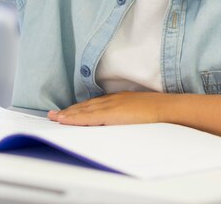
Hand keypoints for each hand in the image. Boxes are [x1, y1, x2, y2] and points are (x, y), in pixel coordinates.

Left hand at [48, 91, 169, 125]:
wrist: (166, 109)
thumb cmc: (158, 111)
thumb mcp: (139, 110)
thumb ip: (128, 113)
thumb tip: (124, 120)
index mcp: (118, 99)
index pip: (94, 104)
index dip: (80, 108)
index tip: (68, 111)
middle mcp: (112, 100)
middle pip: (86, 106)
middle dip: (69, 110)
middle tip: (53, 114)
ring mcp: (111, 106)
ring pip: (84, 110)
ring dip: (68, 114)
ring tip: (55, 118)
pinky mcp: (111, 114)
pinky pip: (88, 117)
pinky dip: (75, 118)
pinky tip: (66, 120)